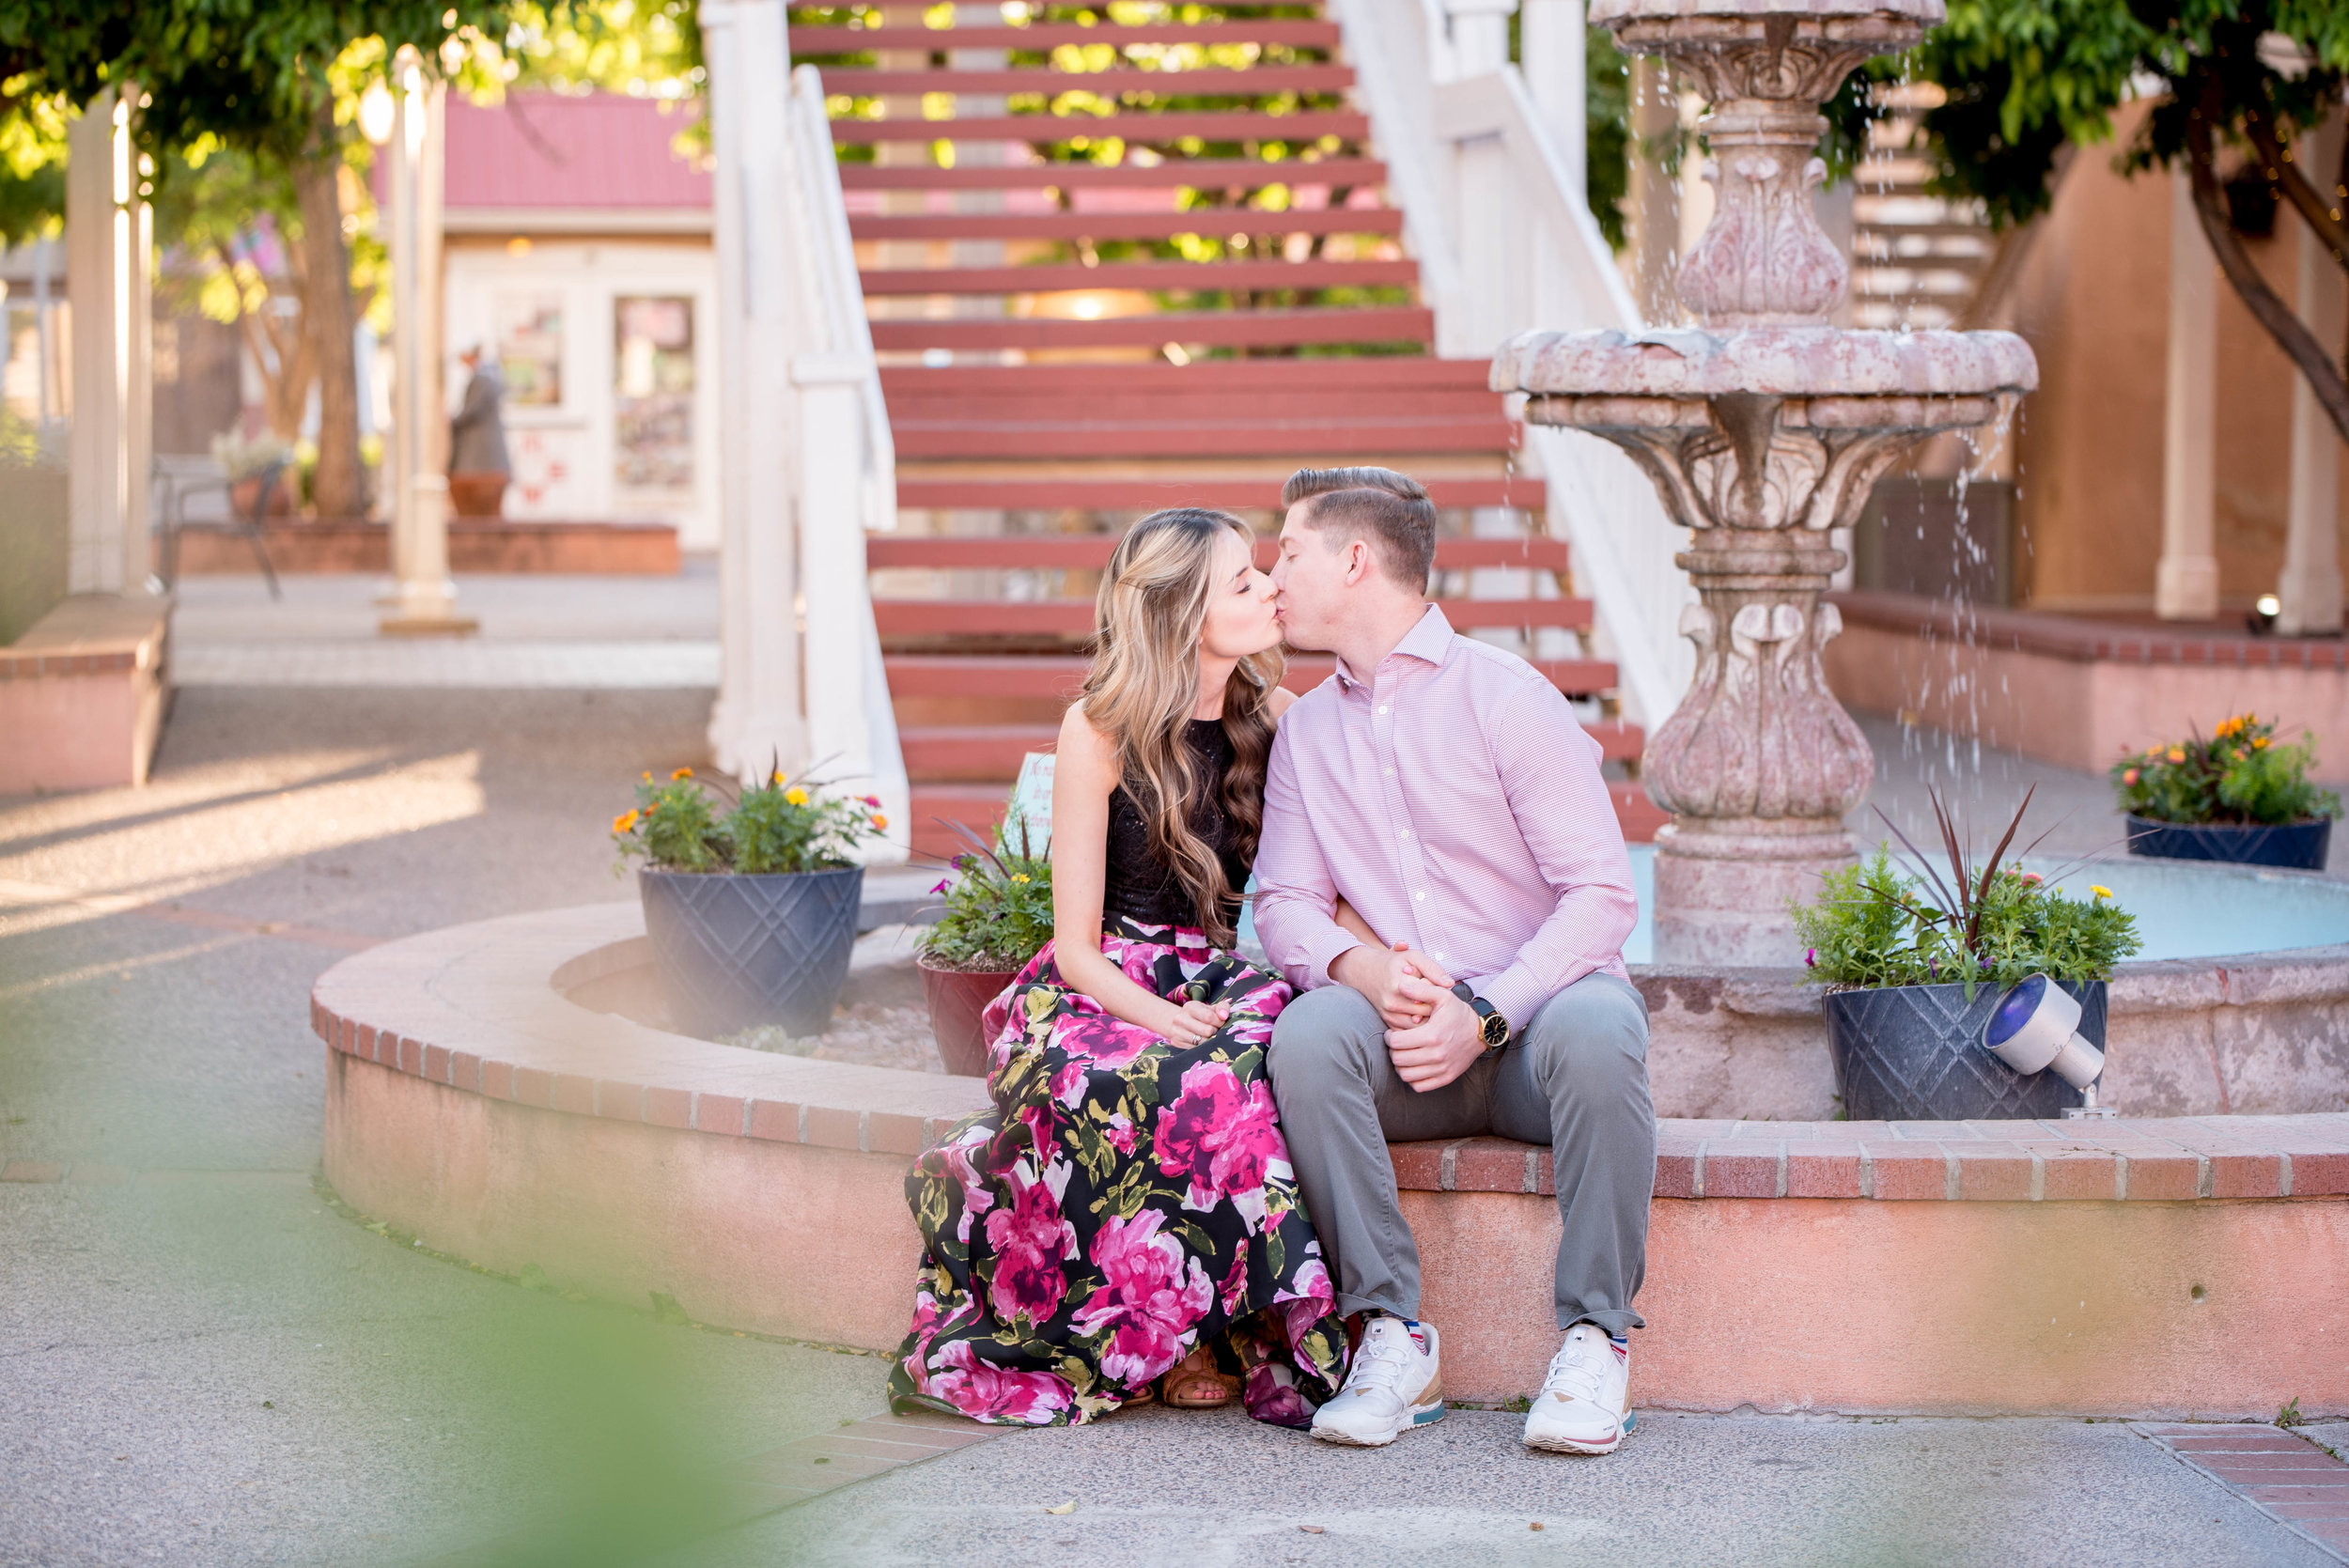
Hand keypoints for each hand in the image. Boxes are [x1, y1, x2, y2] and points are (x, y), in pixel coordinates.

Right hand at [1160, 998, 1228, 1046]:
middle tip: (1214, 1030)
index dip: (1219, 1022)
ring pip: (1202, 1042)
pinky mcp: (1177, 1043)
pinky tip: (1202, 1042)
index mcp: (1190, 1007)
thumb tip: (1224, 1016)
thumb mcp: (1211, 1008)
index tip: (1220, 1023)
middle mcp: (1180, 1019)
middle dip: (1215, 1032)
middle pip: (1207, 1031)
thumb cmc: (1201, 1015)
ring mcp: (1177, 1032)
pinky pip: (1196, 1049)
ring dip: (1210, 1040)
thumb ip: (1222, 1007)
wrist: (1181, 1023)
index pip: (1209, 1017)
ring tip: (1208, 1036)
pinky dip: (1203, 1047)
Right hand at [1332, 940, 1455, 1029]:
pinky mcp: (1387, 1022)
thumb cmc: (1392, 962)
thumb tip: (1450, 984)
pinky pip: (1409, 1030)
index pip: (1431, 994)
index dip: (1439, 991)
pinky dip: (1419, 1025)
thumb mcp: (1413, 957)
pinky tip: (1422, 1015)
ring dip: (1429, 1018)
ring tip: (1432, 1008)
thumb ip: (1433, 969)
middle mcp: (1393, 1001)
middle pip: (1427, 1010)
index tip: (1438, 986)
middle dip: (1436, 1006)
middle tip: (1440, 1000)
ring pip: (1419, 1024)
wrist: (1363, 972)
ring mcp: (1389, 1014)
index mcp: (1400, 983)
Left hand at [1384, 990, 1485, 1092]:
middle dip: (1393, 1050)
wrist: (1480, 1032)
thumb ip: (1421, 990)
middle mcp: (1437, 1055)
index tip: (1392, 1033)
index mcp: (1432, 1035)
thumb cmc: (1457, 1013)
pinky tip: (1414, 1066)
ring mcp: (1442, 1069)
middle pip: (1398, 1060)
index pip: (1396, 1043)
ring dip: (1400, 1065)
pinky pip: (1419, 1086)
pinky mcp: (1446, 1078)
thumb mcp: (1443, 995)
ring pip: (1406, 1075)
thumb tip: (1401, 985)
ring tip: (1404, 1054)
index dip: (1389, 1037)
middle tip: (1397, 1043)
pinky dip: (1412, 1078)